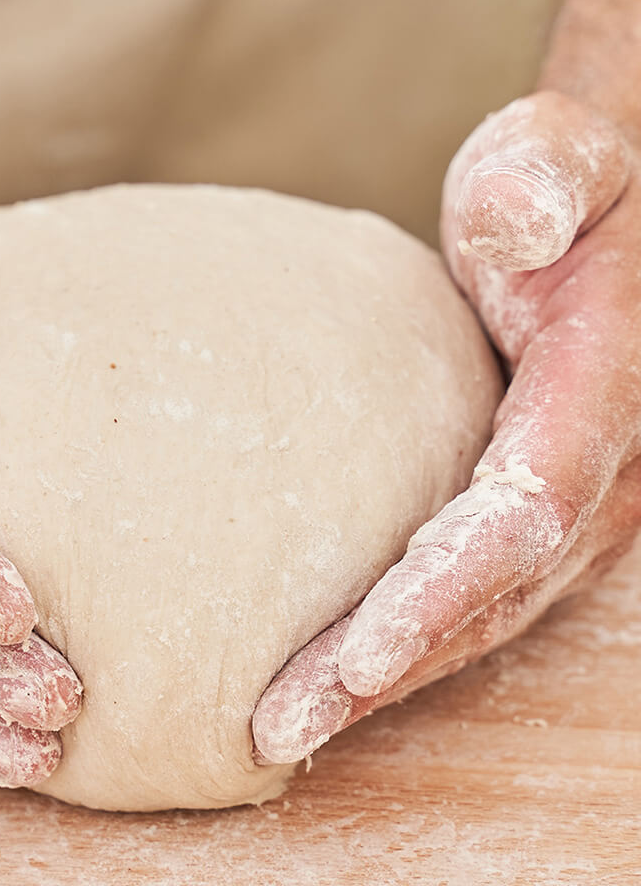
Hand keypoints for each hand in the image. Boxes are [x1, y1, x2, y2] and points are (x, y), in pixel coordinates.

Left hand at [253, 90, 640, 763]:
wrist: (611, 229)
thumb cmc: (566, 188)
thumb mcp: (564, 155)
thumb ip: (550, 173)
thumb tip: (519, 214)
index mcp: (604, 396)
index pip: (527, 514)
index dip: (446, 589)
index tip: (361, 654)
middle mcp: (602, 480)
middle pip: (492, 599)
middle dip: (390, 668)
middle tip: (281, 725)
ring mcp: (572, 518)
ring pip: (478, 620)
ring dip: (380, 682)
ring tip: (277, 730)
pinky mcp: (534, 530)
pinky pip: (466, 604)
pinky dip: (394, 651)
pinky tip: (314, 687)